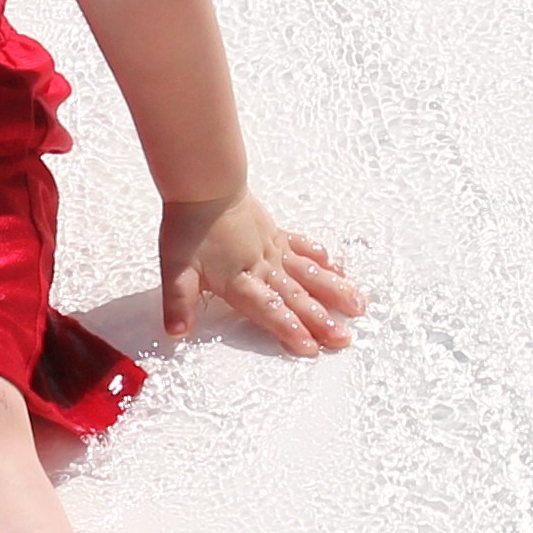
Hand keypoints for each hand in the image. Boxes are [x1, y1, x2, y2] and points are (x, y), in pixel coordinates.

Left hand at [161, 191, 362, 354]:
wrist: (205, 186)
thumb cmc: (188, 228)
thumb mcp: (175, 268)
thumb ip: (178, 302)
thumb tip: (175, 332)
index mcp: (240, 280)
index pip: (267, 309)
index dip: (288, 328)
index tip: (310, 346)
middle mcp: (263, 267)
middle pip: (295, 297)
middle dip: (320, 320)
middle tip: (343, 339)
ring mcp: (274, 250)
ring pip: (309, 275)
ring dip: (333, 292)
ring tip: (358, 307)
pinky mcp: (277, 234)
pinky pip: (304, 248)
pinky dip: (322, 260)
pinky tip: (339, 270)